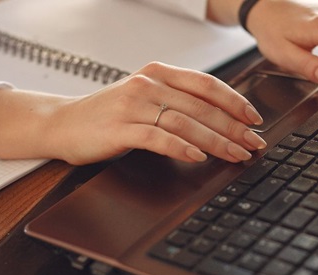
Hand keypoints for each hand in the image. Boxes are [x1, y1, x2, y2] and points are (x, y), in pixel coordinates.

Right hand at [0, 62, 265, 164]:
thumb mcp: (144, 98)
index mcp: (157, 73)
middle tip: (254, 143)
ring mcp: (134, 105)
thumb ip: (176, 101)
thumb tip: (219, 118)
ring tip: (236, 154)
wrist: (62, 123)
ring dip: (216, 140)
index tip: (255, 119)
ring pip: (186, 122)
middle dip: (234, 127)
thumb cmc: (107, 114)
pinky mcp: (121, 128)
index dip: (235, 101)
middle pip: (202, 106)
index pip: (206, 84)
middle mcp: (148, 84)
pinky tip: (198, 157)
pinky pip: (158, 138)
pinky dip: (182, 148)